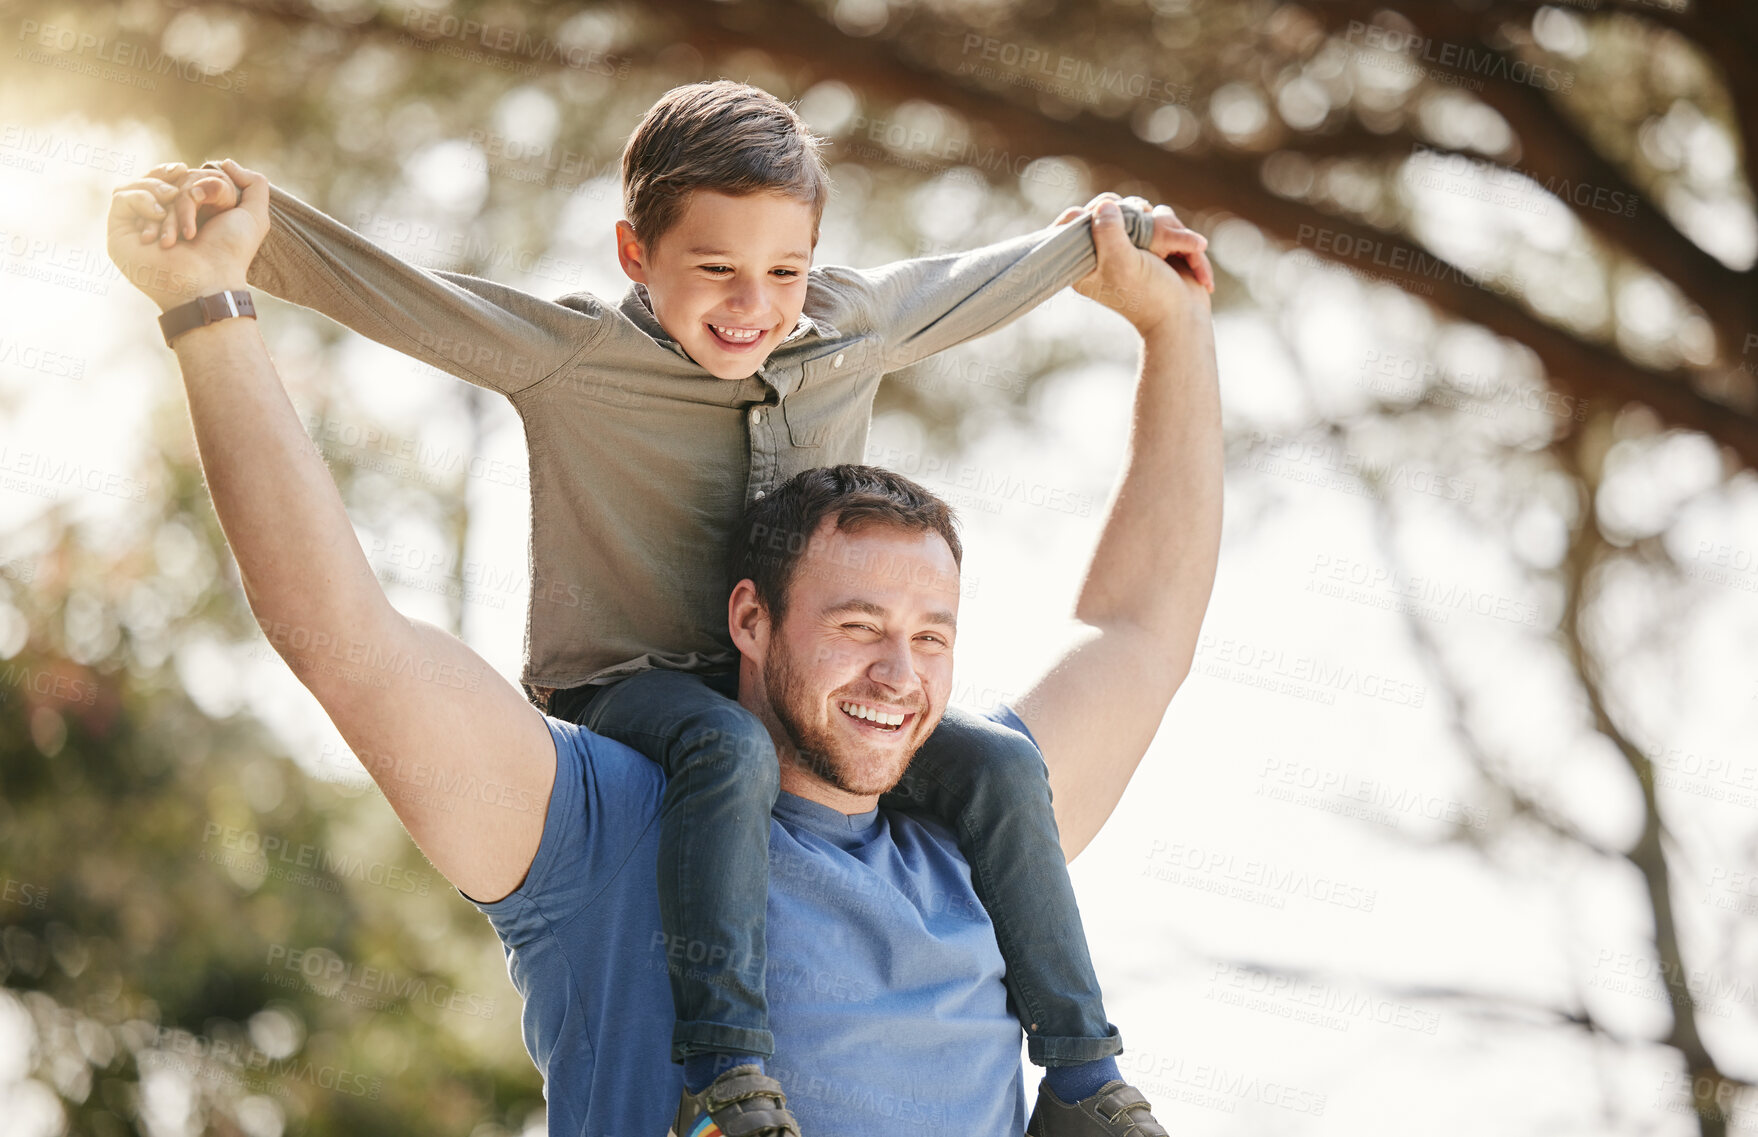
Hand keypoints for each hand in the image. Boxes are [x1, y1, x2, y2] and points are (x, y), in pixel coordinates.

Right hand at [107, 159, 266, 310]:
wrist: (209, 278)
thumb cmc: (230, 252)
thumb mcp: (254, 215)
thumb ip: (254, 185)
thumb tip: (226, 162)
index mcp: (184, 214)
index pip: (172, 178)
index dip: (179, 172)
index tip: (188, 174)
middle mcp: (159, 220)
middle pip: (155, 180)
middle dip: (174, 183)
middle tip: (187, 193)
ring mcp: (137, 225)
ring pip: (137, 186)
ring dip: (159, 191)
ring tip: (174, 209)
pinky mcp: (119, 232)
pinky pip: (121, 196)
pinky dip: (142, 198)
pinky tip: (159, 214)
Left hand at [1058, 190, 1214, 292]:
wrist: (1185, 317)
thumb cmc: (1149, 296)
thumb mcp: (1121, 263)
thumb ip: (1108, 232)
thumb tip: (1105, 204)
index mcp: (1086, 260)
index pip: (1075, 219)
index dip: (1091, 213)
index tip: (1110, 221)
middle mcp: (1106, 249)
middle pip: (1114, 207)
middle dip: (1139, 220)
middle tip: (1149, 243)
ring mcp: (1133, 244)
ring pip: (1145, 210)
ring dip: (1166, 232)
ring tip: (1170, 256)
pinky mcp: (1157, 242)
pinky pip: (1166, 220)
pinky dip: (1182, 238)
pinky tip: (1187, 262)